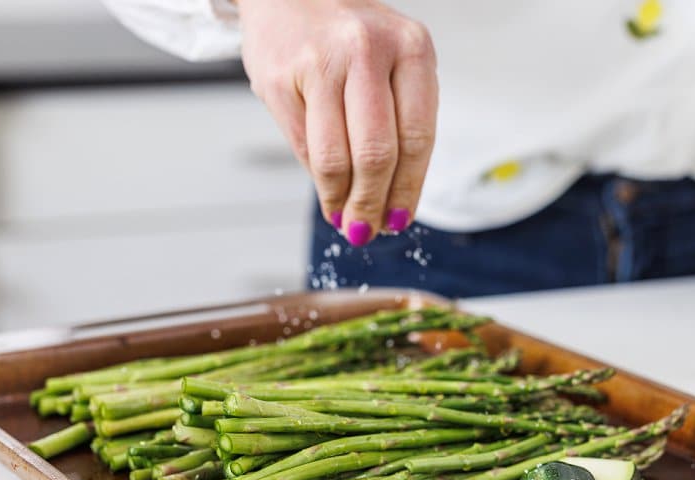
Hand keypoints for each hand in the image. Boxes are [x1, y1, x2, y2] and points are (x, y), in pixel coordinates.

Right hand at [238, 0, 437, 245]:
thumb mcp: (393, 59)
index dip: (408, 189)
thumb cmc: (350, 35)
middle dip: (373, 203)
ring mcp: (317, 63)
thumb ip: (401, 118)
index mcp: (410, 46)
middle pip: (377, 154)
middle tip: (368, 229)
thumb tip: (395, 198)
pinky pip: (303, 147)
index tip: (401, 219)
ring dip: (342, 201)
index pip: (417, 137)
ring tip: (346, 220)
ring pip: (335, 158)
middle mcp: (365, 50)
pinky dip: (317, 181)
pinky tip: (327, 195)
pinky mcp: (277, 79)